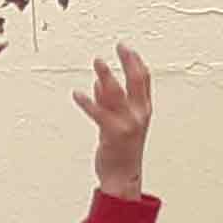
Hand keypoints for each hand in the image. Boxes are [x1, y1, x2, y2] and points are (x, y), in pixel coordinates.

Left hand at [78, 46, 153, 198]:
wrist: (122, 177)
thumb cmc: (121, 150)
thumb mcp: (119, 122)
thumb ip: (110, 102)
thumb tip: (99, 82)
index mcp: (143, 111)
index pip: (144, 81)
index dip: (136, 62)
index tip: (127, 48)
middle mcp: (138, 115)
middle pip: (136, 81)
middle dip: (129, 62)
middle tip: (120, 45)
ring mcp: (127, 123)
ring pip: (117, 93)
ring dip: (107, 76)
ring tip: (98, 61)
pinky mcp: (112, 133)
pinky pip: (99, 114)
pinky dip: (88, 102)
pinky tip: (77, 93)